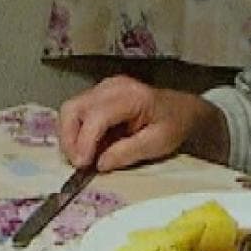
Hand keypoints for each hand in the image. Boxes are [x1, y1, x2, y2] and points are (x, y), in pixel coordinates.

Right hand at [57, 75, 224, 172]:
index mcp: (131, 96)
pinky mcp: (98, 92)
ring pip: (70, 109)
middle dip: (69, 139)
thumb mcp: (158, 144)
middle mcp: (112, 86)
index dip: (84, 141)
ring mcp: (103, 87)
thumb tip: (99, 164)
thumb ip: (128, 153)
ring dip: (70, 136)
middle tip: (78, 163)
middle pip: (74, 108)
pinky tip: (88, 147)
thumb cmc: (173, 125)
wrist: (182, 109)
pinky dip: (76, 131)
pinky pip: (76, 111)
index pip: (96, 116)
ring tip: (82, 157)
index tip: (83, 164)